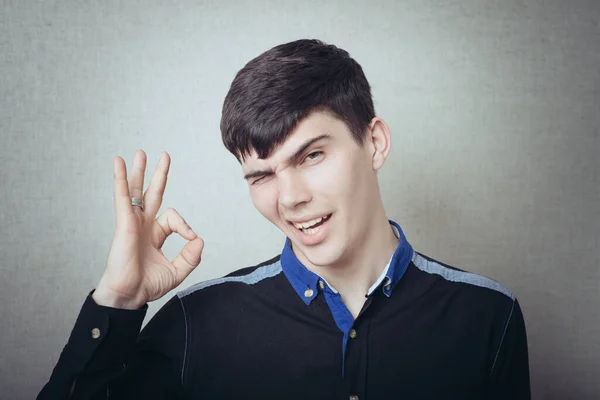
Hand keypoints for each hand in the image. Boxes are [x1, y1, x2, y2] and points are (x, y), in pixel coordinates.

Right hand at [92, 150, 203, 308]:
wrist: (129, 295)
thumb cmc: (147, 286)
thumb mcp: (178, 271)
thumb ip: (191, 256)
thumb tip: (199, 238)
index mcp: (154, 234)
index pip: (173, 218)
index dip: (185, 225)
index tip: (191, 239)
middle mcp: (142, 225)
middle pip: (151, 193)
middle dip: (157, 174)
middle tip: (163, 155)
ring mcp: (132, 222)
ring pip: (136, 191)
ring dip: (138, 171)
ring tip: (140, 152)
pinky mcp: (123, 222)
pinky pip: (122, 196)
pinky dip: (121, 179)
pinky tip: (119, 163)